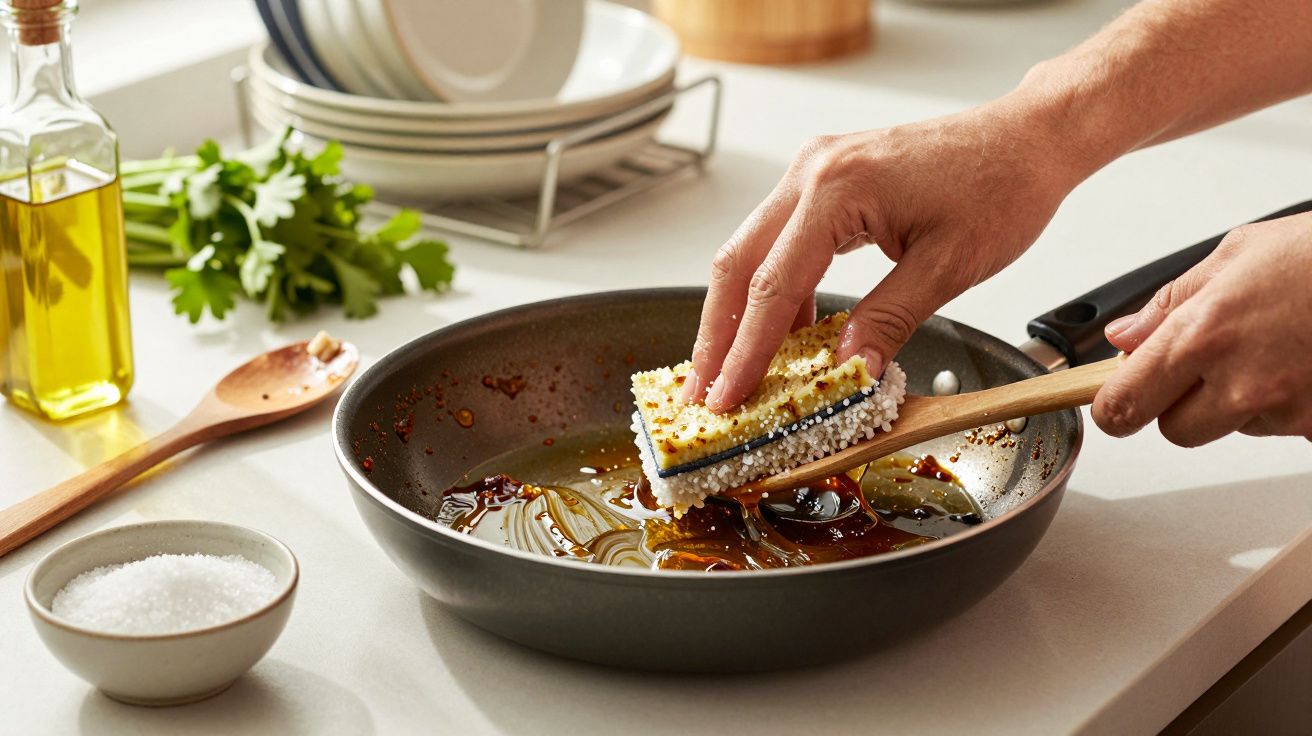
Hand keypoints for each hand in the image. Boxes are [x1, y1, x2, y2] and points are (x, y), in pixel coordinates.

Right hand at [683, 102, 1088, 412]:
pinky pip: (781, 241)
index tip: (727, 396)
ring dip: (738, 315)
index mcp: (838, 189)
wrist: (1028, 137)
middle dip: (717, 335)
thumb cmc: (1001, 186)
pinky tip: (780, 335)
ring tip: (732, 372)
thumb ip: (888, 319)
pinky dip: (773, 291)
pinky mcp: (825, 180)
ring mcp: (814, 171)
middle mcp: (812, 171)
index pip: (773, 285)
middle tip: (704, 392)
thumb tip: (847, 370)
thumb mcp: (948, 266)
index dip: (745, 351)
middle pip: (737, 264)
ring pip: (751, 252)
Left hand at [1093, 211, 1311, 444]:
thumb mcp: (1236, 255)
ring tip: (1272, 349)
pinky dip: (1284, 405)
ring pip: (1230, 429)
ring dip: (1237, 403)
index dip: (1114, 407)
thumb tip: (1124, 336)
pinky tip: (1300, 363)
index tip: (1116, 401)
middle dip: (1181, 404)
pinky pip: (1280, 428)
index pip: (1123, 406)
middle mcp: (1240, 382)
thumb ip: (1170, 303)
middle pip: (1174, 431)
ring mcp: (1284, 410)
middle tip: (1209, 364)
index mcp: (1201, 336)